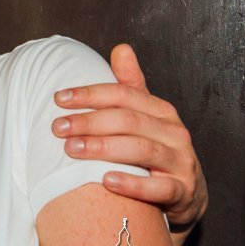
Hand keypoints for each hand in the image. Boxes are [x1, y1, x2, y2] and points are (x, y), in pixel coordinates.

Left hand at [51, 44, 207, 245]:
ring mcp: (182, 162)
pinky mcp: (184, 192)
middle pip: (128, 120)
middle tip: (58, 128)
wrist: (186, 197)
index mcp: (161, 111)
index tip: (58, 99)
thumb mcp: (146, 119)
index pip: (123, 95)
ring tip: (72, 150)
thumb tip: (121, 48)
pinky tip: (106, 181)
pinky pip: (159, 187)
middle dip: (89, 121)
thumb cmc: (157, 153)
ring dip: (103, 148)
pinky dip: (133, 184)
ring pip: (141, 149)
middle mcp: (174, 133)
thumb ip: (132, 86)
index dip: (90, 94)